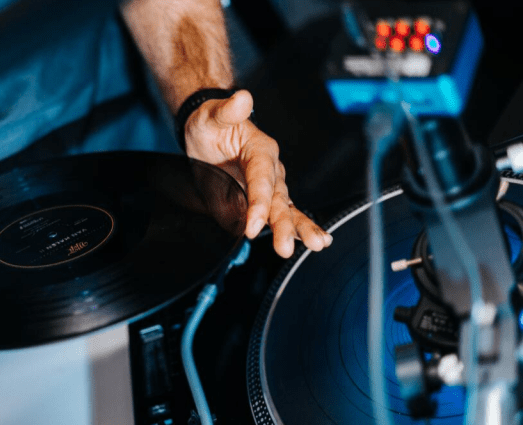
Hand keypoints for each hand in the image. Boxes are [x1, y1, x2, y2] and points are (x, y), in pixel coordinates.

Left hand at [183, 90, 332, 257]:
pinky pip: (281, 214)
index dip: (258, 203)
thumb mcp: (211, 114)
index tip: (252, 226)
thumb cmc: (210, 122)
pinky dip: (297, 228)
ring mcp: (270, 185)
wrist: (209, 130)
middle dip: (283, 224)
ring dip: (298, 229)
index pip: (262, 179)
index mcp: (261, 150)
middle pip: (279, 199)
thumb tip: (241, 98)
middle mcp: (271, 169)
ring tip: (316, 245)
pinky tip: (310, 242)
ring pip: (286, 209)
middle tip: (285, 247)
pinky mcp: (264, 198)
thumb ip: (227, 111)